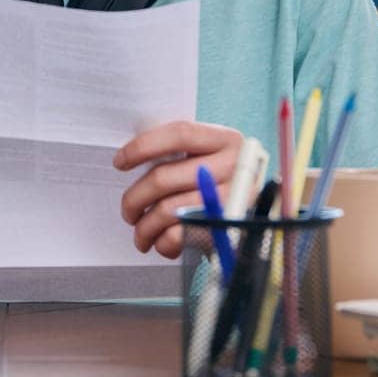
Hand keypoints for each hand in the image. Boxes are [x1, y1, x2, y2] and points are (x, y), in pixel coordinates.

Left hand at [114, 121, 243, 259]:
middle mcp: (232, 167)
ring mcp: (230, 200)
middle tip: (128, 211)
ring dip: (144, 227)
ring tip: (140, 232)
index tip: (120, 162)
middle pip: (163, 177)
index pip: (179, 134)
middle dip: (134, 198)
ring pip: (166, 210)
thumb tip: (132, 156)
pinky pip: (180, 235)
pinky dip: (162, 242)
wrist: (257, 220)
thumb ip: (179, 151)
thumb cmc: (223, 185)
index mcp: (226, 140)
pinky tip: (161, 241)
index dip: (143, 147)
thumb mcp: (211, 157)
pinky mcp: (225, 229)